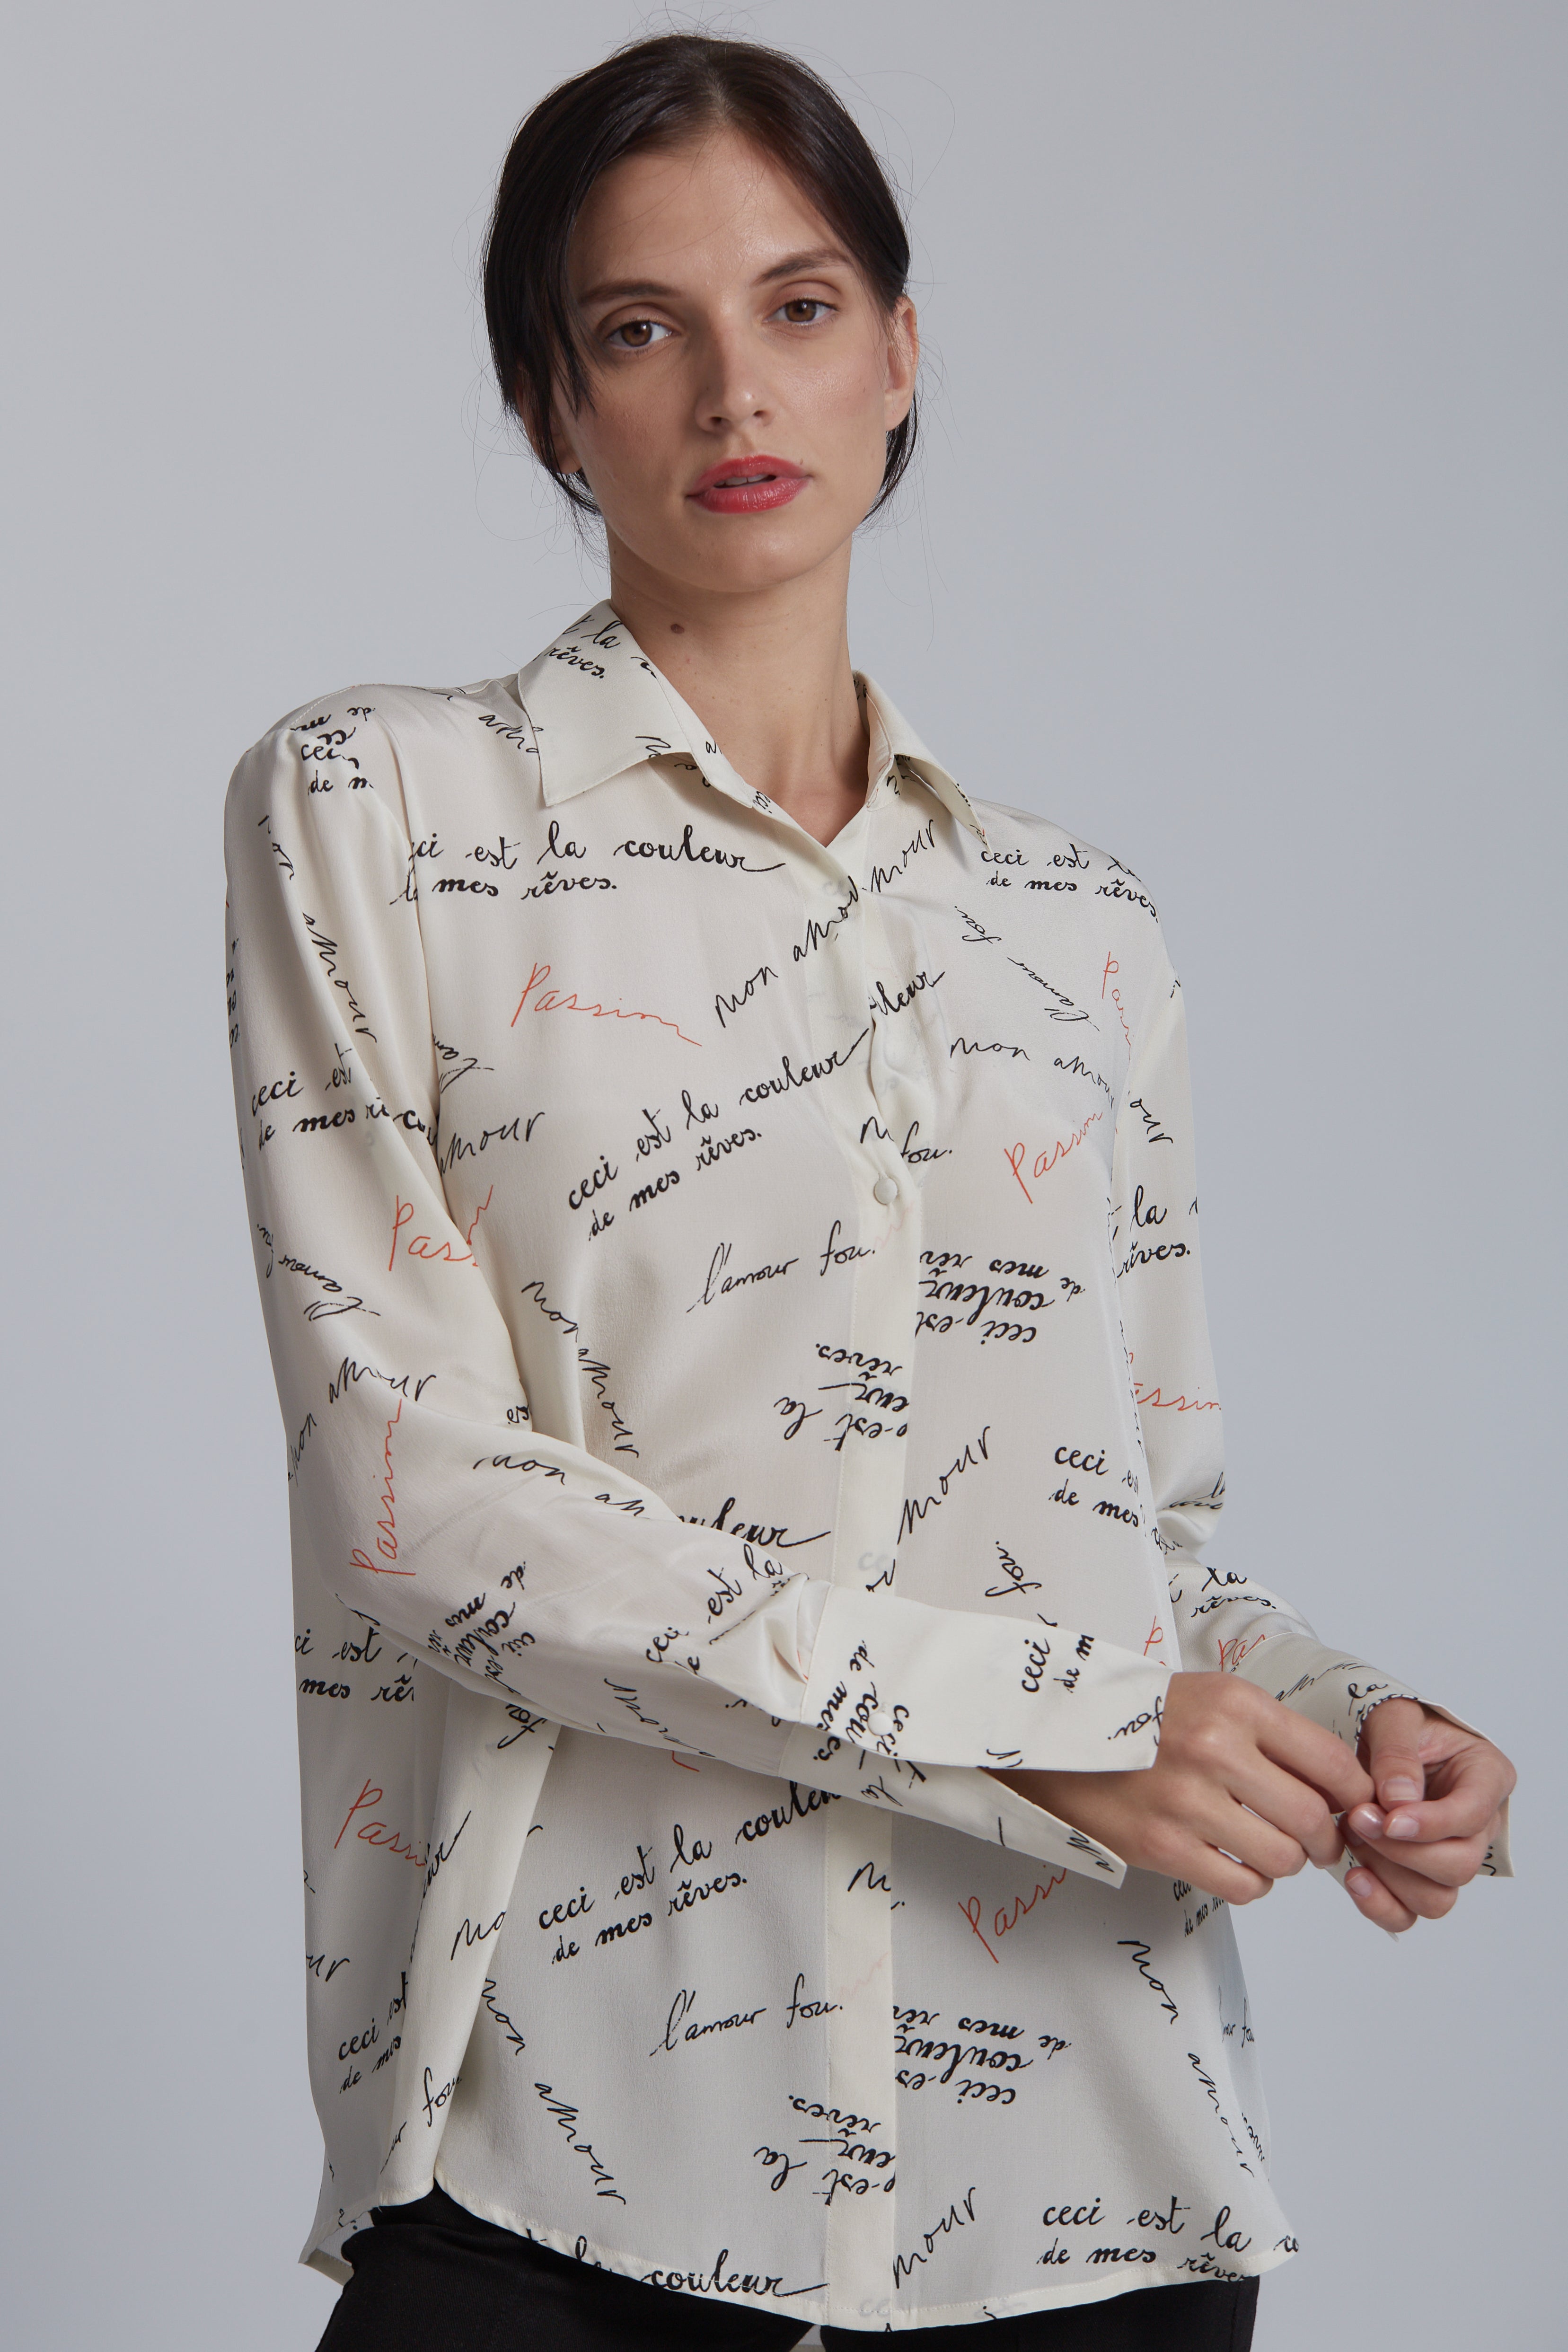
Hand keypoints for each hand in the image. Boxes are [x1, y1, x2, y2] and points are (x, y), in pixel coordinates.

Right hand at [988, 1670, 1374, 1905]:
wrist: (1057, 1730)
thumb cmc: (1144, 1717)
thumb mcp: (1212, 1697)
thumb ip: (1273, 1735)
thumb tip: (1339, 1790)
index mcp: (1234, 1703)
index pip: (1330, 1761)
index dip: (1354, 1794)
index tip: (1353, 1808)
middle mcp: (1214, 1749)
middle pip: (1311, 1818)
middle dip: (1325, 1839)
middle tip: (1316, 1840)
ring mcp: (1185, 1801)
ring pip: (1281, 1858)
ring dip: (1285, 1861)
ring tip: (1266, 1846)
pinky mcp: (1160, 1846)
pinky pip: (1241, 1885)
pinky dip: (1251, 1882)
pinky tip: (1233, 1859)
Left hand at [1339, 1697, 1515, 1933]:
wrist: (1381, 1745)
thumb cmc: (1401, 1728)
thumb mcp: (1395, 1717)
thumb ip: (1397, 1753)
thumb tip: (1398, 1801)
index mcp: (1486, 1778)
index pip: (1473, 1814)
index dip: (1432, 1824)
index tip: (1389, 1819)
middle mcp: (1478, 1827)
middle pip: (1459, 1865)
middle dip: (1403, 1851)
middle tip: (1358, 1819)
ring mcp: (1451, 1857)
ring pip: (1437, 1897)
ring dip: (1389, 1875)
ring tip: (1353, 1837)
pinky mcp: (1419, 1880)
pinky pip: (1409, 1913)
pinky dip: (1380, 1905)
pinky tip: (1355, 1878)